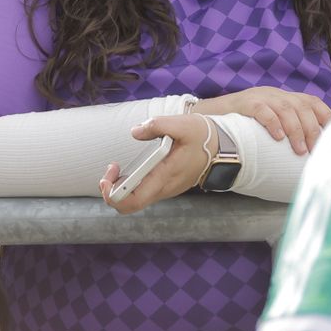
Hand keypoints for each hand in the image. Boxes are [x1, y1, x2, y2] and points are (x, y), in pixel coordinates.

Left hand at [98, 113, 216, 214]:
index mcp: (165, 176)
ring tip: (116, 168)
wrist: (223, 148)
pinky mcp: (166, 186)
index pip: (134, 201)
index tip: (107, 177)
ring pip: (135, 200)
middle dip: (112, 191)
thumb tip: (135, 131)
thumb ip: (157, 125)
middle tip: (110, 170)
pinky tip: (129, 170)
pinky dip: (130, 185)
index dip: (114, 195)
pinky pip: (143, 193)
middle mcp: (164, 189)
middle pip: (130, 206)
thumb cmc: (203, 137)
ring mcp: (165, 190)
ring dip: (120, 187)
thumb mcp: (182, 124)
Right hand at [194, 86, 330, 154]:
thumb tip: (310, 155)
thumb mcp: (270, 123)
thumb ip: (288, 131)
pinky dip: (272, 123)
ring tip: (300, 151)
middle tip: (316, 151)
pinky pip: (262, 110)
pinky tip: (277, 137)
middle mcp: (276, 94)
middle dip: (313, 129)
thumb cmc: (244, 127)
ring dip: (296, 130)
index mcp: (286, 98)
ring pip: (286, 108)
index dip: (327, 117)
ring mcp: (261, 96)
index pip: (313, 102)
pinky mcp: (245, 103)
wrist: (209, 116)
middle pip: (303, 107)